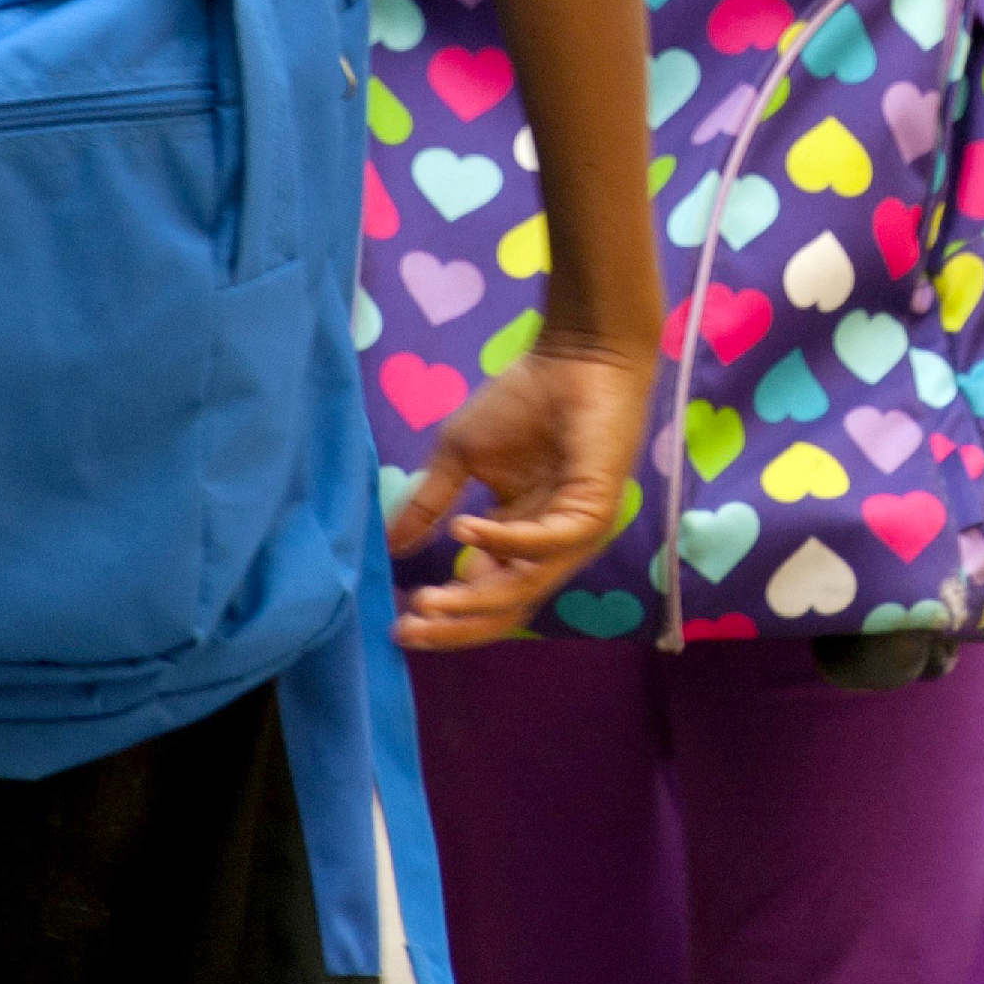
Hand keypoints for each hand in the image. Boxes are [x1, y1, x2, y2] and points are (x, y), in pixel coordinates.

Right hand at [389, 338, 655, 649]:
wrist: (577, 354)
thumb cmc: (524, 398)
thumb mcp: (460, 457)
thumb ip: (430, 505)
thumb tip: (389, 549)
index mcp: (519, 536)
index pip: (484, 593)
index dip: (444, 614)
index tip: (397, 624)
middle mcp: (549, 545)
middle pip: (503, 606)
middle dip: (454, 624)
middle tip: (408, 629)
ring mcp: (574, 533)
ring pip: (523, 587)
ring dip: (473, 600)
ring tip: (427, 600)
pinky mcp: (594, 511)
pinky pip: (546, 544)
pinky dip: (503, 541)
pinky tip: (466, 530)